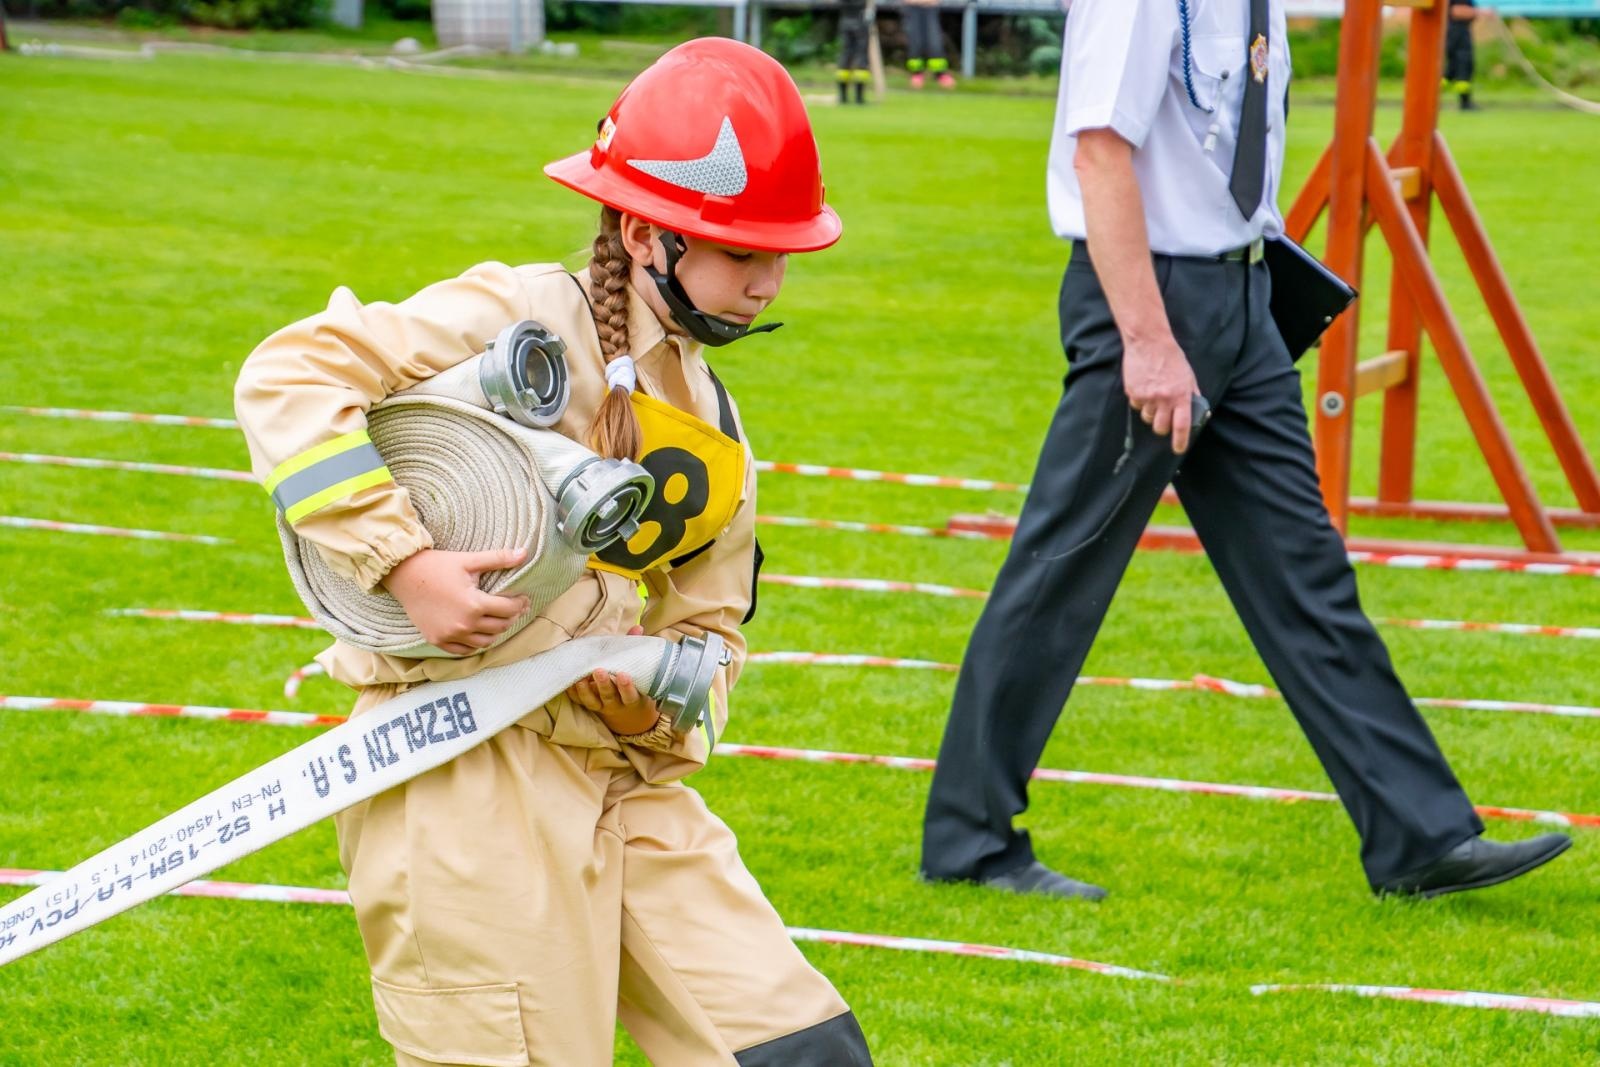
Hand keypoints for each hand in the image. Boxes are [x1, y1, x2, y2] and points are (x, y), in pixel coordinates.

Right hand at [382, 547, 529, 655]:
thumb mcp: (469, 560)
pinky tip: (478, 633)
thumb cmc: (437, 565)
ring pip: (484, 642)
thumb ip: (498, 559)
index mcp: (474, 604)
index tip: (523, 598)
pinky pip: (463, 650)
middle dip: (511, 617)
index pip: (508, 609)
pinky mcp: (437, 640)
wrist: (403, 575)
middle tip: (514, 609)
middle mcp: (464, 624)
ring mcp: (449, 635)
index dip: (520, 604)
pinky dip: (474, 644)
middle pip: (500, 627)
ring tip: (498, 621)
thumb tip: (524, 553)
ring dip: (495, 632)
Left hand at [567, 625, 660, 734]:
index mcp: (632, 698)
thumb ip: (636, 649)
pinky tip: (569, 681)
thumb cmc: (636, 687)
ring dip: (585, 690)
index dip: (626, 686)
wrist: (629, 715)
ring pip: (592, 701)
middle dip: (603, 684)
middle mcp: (616, 704)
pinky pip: (579, 701)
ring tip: (580, 678)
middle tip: (598, 671)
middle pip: (608, 696)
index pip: (630, 695)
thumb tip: (637, 627)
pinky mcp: (589, 705)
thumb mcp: (640, 673)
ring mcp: (601, 706)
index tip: (623, 674)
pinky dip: (573, 692)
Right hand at [1122, 333, 1200, 453]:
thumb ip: (1192, 394)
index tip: (1179, 449)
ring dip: (1151, 412)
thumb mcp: (1188, 376)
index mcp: (1181, 395)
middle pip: (1160, 427)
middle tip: (1163, 420)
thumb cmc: (1171, 357)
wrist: (1149, 342)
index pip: (1182, 425)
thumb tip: (1198, 411)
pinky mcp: (1133, 392)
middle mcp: (1164, 398)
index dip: (1181, 440)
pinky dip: (1140, 400)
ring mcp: (1147, 396)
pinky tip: (1144, 387)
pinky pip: (1136, 405)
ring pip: (1147, 417)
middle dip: (1162, 428)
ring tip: (1153, 396)